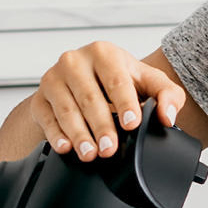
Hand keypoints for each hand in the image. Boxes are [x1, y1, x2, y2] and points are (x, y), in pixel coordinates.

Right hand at [31, 42, 185, 160]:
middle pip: (89, 97)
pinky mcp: (39, 98)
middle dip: (101, 126)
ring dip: (78, 134)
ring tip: (90, 154)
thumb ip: (168, 96)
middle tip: (110, 149)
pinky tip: (65, 147)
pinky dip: (55, 134)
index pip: (116, 80)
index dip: (124, 103)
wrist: (82, 82)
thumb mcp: (148, 83)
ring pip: (66, 109)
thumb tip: (167, 116)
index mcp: (104, 53)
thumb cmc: (120, 81)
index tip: (132, 124)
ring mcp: (53, 79)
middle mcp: (74, 61)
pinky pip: (46, 118)